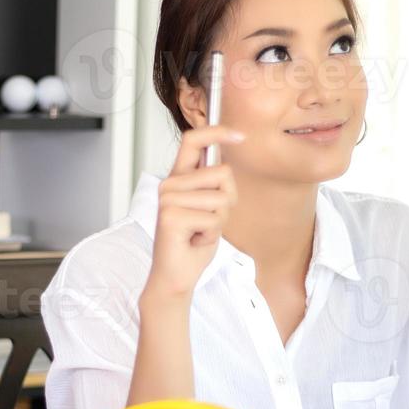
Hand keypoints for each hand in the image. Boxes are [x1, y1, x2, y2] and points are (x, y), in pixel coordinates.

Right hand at [142, 126, 244, 300]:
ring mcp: (168, 199)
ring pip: (221, 198)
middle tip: (209, 221)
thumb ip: (214, 185)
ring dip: (219, 221)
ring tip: (200, 232)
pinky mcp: (171, 216)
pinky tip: (195, 241)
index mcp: (178, 178)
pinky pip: (214, 219)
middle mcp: (169, 184)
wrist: (175, 276)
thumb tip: (226, 163)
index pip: (193, 140)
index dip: (217, 132)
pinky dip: (212, 234)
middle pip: (223, 173)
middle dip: (228, 200)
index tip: (240, 135)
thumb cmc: (193, 243)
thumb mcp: (209, 207)